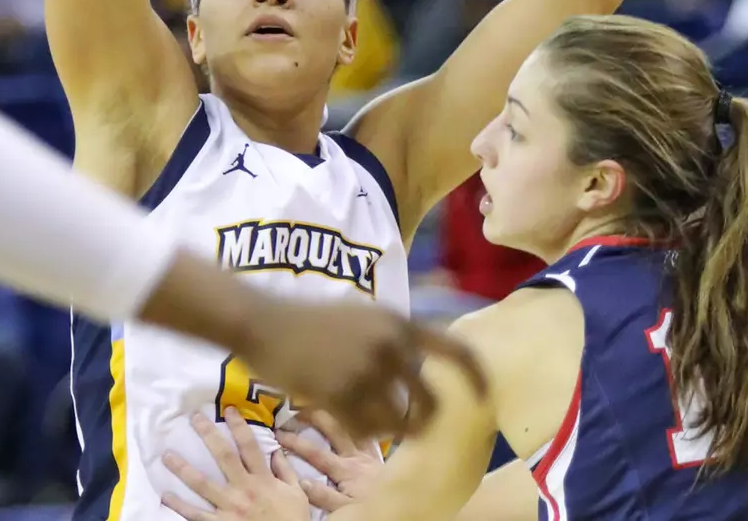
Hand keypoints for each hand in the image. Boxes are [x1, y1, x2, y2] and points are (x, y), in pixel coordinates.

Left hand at [162, 411, 312, 520]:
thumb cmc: (292, 520)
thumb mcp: (297, 494)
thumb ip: (286, 471)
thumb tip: (277, 449)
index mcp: (263, 479)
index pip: (249, 446)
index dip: (239, 426)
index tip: (228, 409)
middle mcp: (244, 489)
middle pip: (223, 456)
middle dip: (208, 435)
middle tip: (194, 418)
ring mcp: (229, 507)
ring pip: (202, 484)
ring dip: (183, 468)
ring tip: (167, 455)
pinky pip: (196, 514)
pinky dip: (180, 505)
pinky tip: (166, 495)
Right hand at [238, 296, 485, 440]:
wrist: (263, 322)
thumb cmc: (309, 320)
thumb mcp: (361, 314)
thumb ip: (391, 335)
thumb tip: (417, 362)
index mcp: (398, 322)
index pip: (454, 349)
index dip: (476, 376)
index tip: (484, 396)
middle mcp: (389, 345)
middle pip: (430, 402)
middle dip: (422, 421)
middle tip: (408, 427)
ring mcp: (365, 370)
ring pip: (397, 423)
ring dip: (386, 429)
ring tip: (364, 417)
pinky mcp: (339, 393)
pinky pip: (366, 431)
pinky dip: (360, 432)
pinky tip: (344, 418)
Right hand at [275, 409, 386, 512]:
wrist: (402, 507)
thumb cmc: (369, 508)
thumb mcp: (343, 509)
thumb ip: (324, 496)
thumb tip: (301, 480)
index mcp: (346, 470)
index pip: (316, 453)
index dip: (296, 442)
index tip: (279, 432)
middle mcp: (357, 456)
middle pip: (334, 429)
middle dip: (315, 416)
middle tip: (298, 406)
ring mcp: (369, 452)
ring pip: (353, 424)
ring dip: (338, 412)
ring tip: (325, 399)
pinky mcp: (379, 454)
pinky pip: (370, 431)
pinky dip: (362, 419)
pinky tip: (357, 410)